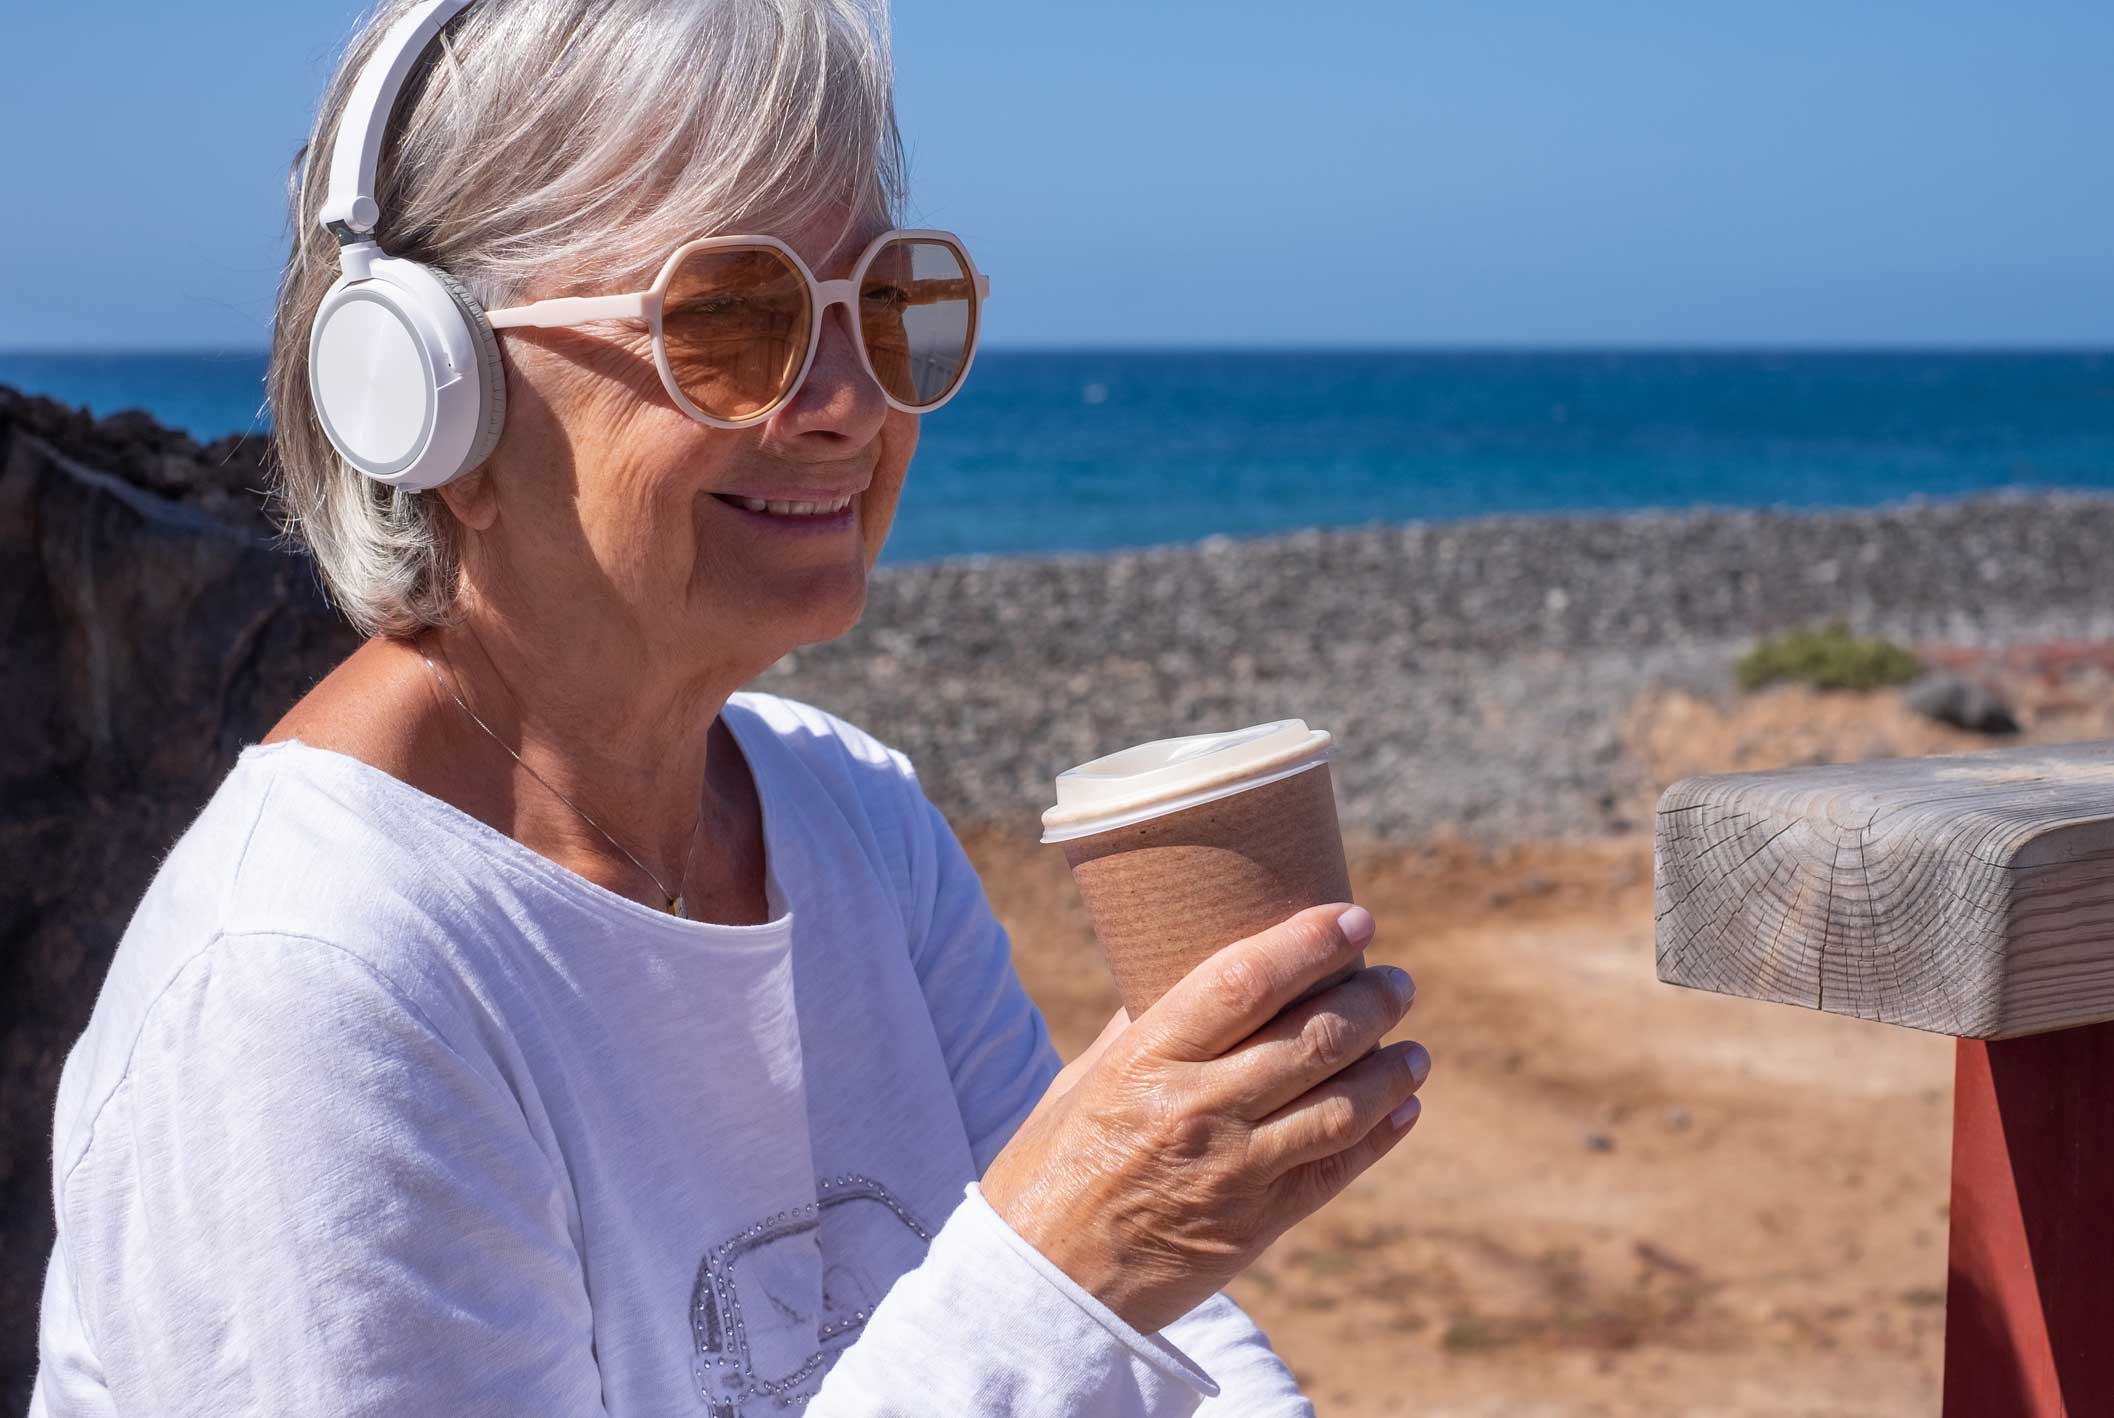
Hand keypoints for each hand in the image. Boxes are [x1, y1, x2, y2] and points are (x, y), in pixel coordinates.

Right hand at [980, 903, 1428, 1333]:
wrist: (1042, 1285)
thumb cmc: (1049, 1170)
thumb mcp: (1082, 1082)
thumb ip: (1142, 1029)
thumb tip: (1196, 975)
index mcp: (1147, 1060)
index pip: (1244, 982)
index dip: (1308, 944)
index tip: (1353, 919)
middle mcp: (1197, 1109)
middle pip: (1312, 1039)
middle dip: (1371, 1001)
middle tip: (1396, 982)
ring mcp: (1233, 1171)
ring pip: (1342, 1106)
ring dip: (1390, 1071)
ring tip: (1412, 1047)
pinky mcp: (1255, 1225)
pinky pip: (1335, 1171)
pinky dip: (1381, 1135)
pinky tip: (1404, 1108)